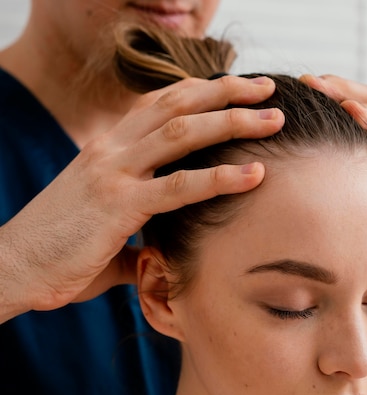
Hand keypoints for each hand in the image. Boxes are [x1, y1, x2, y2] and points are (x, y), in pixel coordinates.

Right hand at [1, 75, 284, 318]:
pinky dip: (221, 178)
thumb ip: (142, 236)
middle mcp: (112, 149)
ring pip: (184, 132)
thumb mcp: (109, 234)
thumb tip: (163, 254)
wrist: (13, 268)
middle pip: (178, 104)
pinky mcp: (119, 204)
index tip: (238, 93)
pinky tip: (255, 174)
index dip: (202, 93)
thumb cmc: (62, 253)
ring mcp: (114, 172)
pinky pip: (180, 186)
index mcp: (110, 149)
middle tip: (268, 90)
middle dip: (227, 92)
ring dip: (233, 121)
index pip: (160, 106)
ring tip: (274, 119)